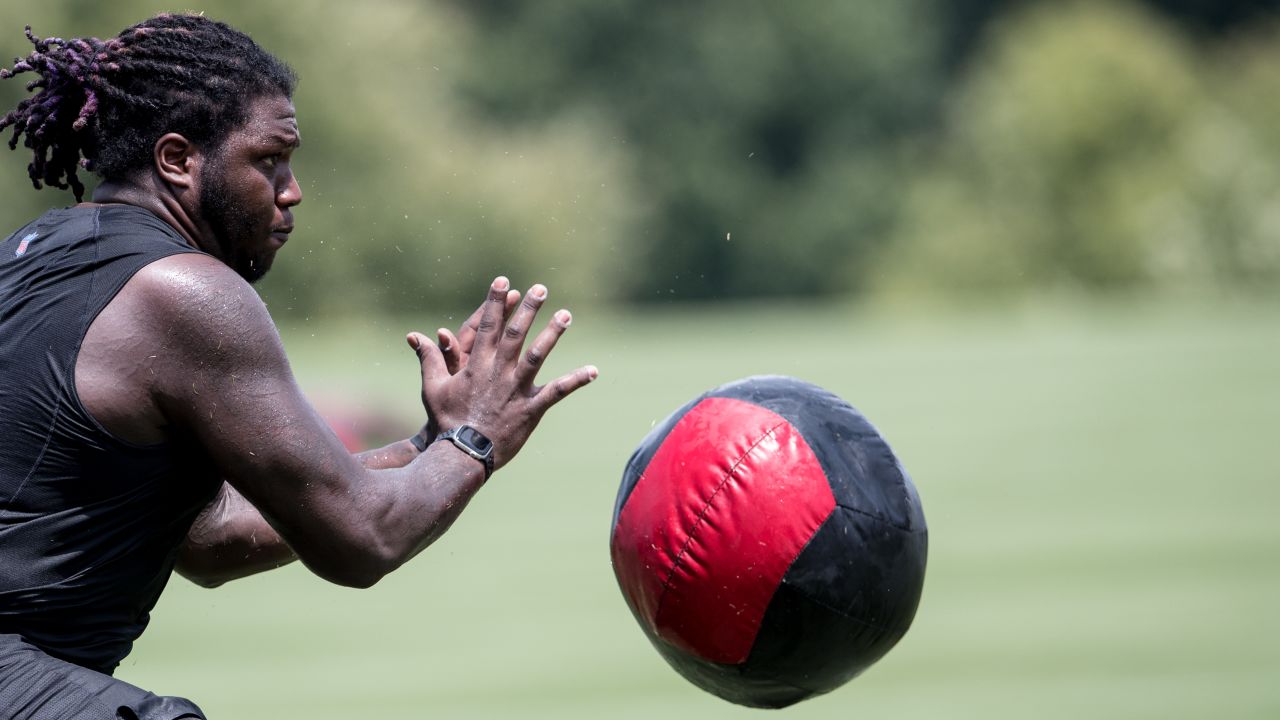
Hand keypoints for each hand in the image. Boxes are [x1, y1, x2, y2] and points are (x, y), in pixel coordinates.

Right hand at [406, 277, 597, 471]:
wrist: (462, 454)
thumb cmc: (446, 421)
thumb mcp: (433, 388)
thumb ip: (429, 359)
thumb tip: (415, 336)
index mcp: (476, 365)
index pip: (487, 326)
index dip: (495, 302)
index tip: (504, 281)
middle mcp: (498, 372)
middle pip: (516, 335)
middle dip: (528, 310)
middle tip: (541, 289)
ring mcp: (516, 390)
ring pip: (537, 356)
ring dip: (552, 334)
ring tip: (566, 315)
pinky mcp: (531, 409)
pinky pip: (556, 392)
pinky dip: (575, 381)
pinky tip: (593, 371)